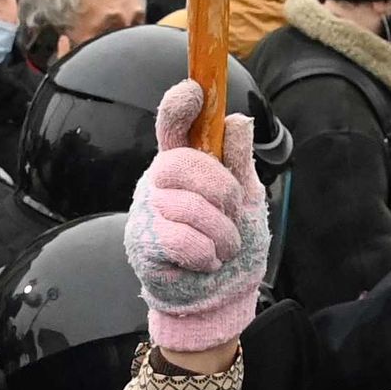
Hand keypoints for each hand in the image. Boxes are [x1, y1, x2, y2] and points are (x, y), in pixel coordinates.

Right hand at [124, 78, 270, 353]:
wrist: (222, 299)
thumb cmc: (234, 247)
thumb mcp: (247, 200)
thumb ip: (238, 162)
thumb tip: (237, 120)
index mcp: (185, 165)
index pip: (173, 126)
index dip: (180, 106)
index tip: (195, 90)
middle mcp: (160, 183)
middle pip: (181, 164)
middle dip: (219, 191)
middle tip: (230, 213)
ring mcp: (148, 213)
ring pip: (187, 207)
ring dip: (221, 233)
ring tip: (223, 247)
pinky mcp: (143, 244)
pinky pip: (180, 240)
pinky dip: (206, 254)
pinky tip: (205, 262)